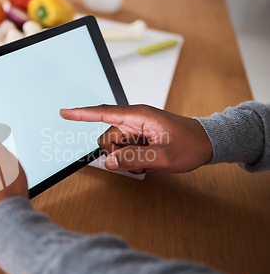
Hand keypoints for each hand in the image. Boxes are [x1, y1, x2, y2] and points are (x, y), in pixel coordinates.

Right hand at [60, 104, 212, 172]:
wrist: (208, 143)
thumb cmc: (191, 144)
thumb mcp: (163, 156)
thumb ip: (133, 159)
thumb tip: (109, 162)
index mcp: (137, 116)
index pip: (103, 113)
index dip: (82, 113)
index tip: (64, 112)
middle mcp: (133, 121)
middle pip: (107, 138)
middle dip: (116, 154)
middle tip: (138, 161)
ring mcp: (136, 130)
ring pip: (114, 148)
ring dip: (126, 159)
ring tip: (148, 161)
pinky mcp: (139, 138)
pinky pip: (124, 152)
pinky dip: (132, 160)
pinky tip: (149, 161)